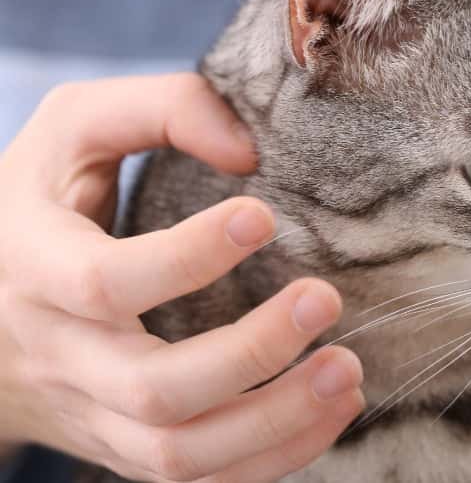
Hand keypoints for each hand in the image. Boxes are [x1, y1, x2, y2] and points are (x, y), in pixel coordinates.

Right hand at [0, 75, 363, 481]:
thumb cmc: (43, 202)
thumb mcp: (73, 130)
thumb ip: (160, 109)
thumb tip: (249, 151)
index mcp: (37, 269)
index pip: (105, 282)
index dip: (188, 256)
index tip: (263, 215)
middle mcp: (62, 356)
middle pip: (154, 389)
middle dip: (252, 353)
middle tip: (326, 298)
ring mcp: (95, 413)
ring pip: (179, 453)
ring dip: (276, 422)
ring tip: (349, 371)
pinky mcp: (126, 444)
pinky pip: (198, 478)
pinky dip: (273, 458)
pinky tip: (334, 410)